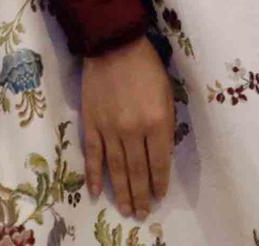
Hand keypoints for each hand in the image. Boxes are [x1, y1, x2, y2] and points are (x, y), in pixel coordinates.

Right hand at [81, 36, 173, 220]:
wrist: (113, 45)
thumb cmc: (147, 67)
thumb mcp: (167, 93)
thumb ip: (166, 124)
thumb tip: (162, 152)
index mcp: (157, 122)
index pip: (160, 163)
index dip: (160, 182)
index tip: (159, 196)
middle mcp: (133, 131)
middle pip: (138, 172)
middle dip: (141, 195)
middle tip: (143, 213)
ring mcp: (109, 130)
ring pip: (117, 169)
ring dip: (122, 193)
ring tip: (127, 210)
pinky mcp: (90, 125)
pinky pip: (92, 156)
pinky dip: (94, 176)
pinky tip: (97, 192)